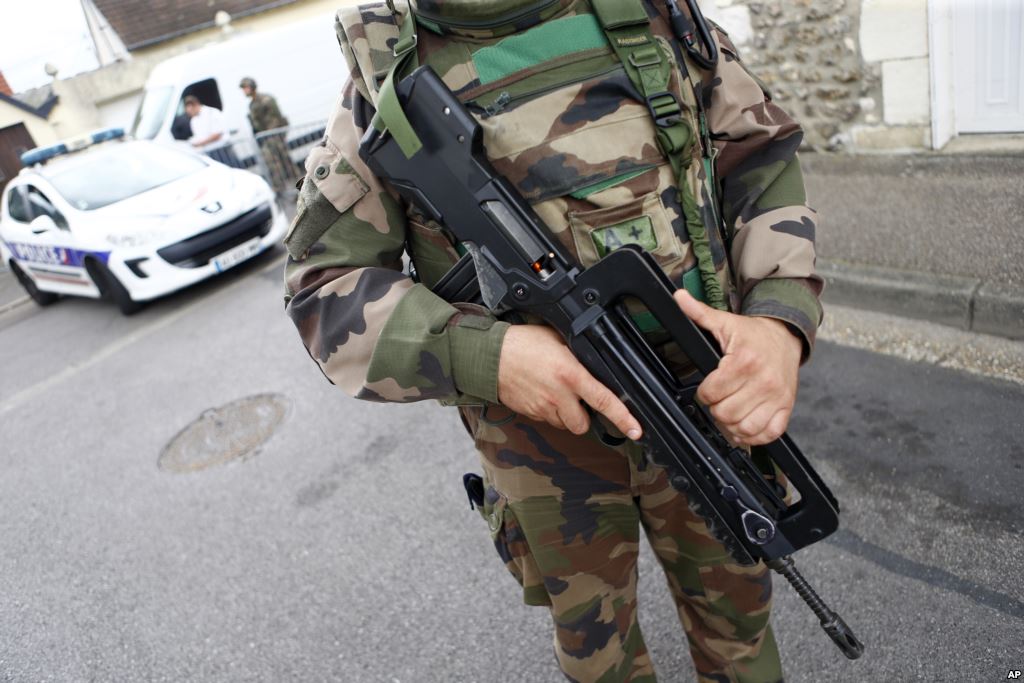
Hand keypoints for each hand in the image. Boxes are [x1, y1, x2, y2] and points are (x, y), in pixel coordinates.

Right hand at [497, 324, 642, 439]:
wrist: (490, 356)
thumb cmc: (522, 343)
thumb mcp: (558, 340)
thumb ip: (579, 356)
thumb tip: (594, 365)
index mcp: (571, 374)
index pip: (604, 401)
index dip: (623, 418)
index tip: (636, 430)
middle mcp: (558, 395)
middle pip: (583, 424)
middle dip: (584, 416)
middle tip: (578, 399)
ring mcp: (543, 407)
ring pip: (565, 425)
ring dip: (566, 415)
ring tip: (556, 393)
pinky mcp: (530, 413)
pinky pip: (547, 420)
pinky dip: (549, 412)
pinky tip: (542, 394)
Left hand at [674, 290, 802, 445]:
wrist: (786, 337)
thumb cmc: (753, 334)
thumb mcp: (725, 322)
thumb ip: (699, 313)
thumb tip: (679, 298)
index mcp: (743, 361)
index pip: (711, 393)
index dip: (703, 392)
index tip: (708, 386)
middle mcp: (763, 381)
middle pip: (724, 413)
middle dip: (716, 407)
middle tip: (719, 397)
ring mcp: (776, 397)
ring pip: (743, 428)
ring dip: (731, 424)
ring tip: (730, 410)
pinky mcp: (786, 408)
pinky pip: (767, 433)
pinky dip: (753, 434)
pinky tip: (745, 422)